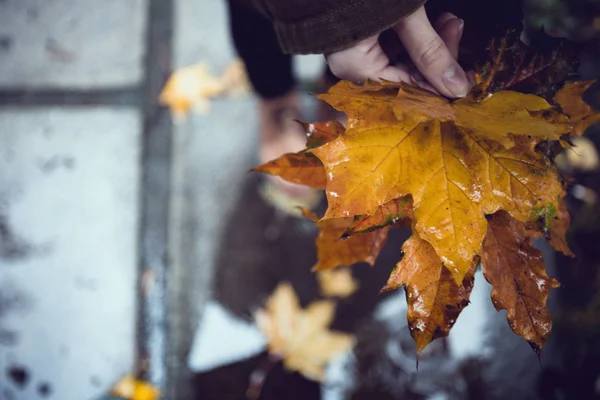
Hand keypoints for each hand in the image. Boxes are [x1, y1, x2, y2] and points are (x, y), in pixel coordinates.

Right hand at [325, 7, 469, 97]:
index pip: (404, 90)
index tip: (463, 75)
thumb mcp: (405, 16)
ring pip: (404, 57)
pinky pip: (395, 43)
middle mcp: (353, 62)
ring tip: (448, 20)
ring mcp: (357, 46)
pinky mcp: (364, 31)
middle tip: (455, 29)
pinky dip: (417, 33)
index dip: (437, 84)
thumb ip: (431, 51)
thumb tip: (458, 87)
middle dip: (435, 55)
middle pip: (405, 74)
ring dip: (430, 42)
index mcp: (354, 66)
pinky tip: (436, 19)